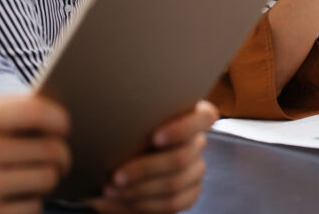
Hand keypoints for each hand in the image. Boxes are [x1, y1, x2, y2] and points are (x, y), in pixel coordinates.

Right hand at [0, 94, 69, 213]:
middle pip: (50, 150)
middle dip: (61, 154)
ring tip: (38, 174)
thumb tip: (58, 111)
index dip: (59, 119)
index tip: (64, 126)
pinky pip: (33, 206)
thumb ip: (10, 107)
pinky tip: (18, 194)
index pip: (35, 112)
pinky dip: (31, 201)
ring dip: (48, 177)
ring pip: (47, 179)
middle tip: (60, 157)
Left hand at [91, 100, 218, 212]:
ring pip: (175, 183)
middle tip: (115, 176)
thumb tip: (117, 119)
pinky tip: (126, 198)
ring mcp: (196, 168)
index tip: (154, 138)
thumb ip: (136, 118)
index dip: (182, 129)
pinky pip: (173, 202)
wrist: (123, 165)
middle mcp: (197, 142)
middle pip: (181, 157)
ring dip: (139, 189)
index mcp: (191, 115)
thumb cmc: (124, 135)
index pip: (205, 117)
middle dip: (144, 169)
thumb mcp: (130, 122)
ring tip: (113, 189)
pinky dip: (146, 203)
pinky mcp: (191, 192)